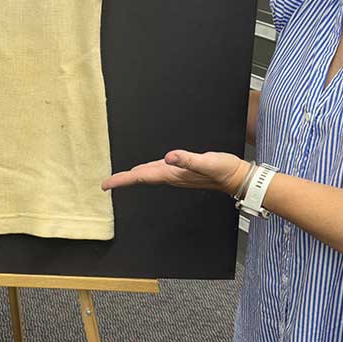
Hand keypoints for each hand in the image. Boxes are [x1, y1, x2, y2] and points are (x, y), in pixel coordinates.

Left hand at [102, 150, 249, 195]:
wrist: (236, 177)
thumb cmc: (223, 170)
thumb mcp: (206, 162)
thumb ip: (188, 160)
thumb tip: (169, 156)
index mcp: (172, 174)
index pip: (141, 176)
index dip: (122, 180)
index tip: (106, 185)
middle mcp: (172, 176)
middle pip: (141, 177)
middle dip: (124, 180)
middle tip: (107, 183)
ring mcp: (176, 176)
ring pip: (149, 175)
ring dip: (134, 176)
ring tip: (122, 176)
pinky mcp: (182, 172)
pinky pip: (158, 172)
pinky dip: (147, 171)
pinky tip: (147, 169)